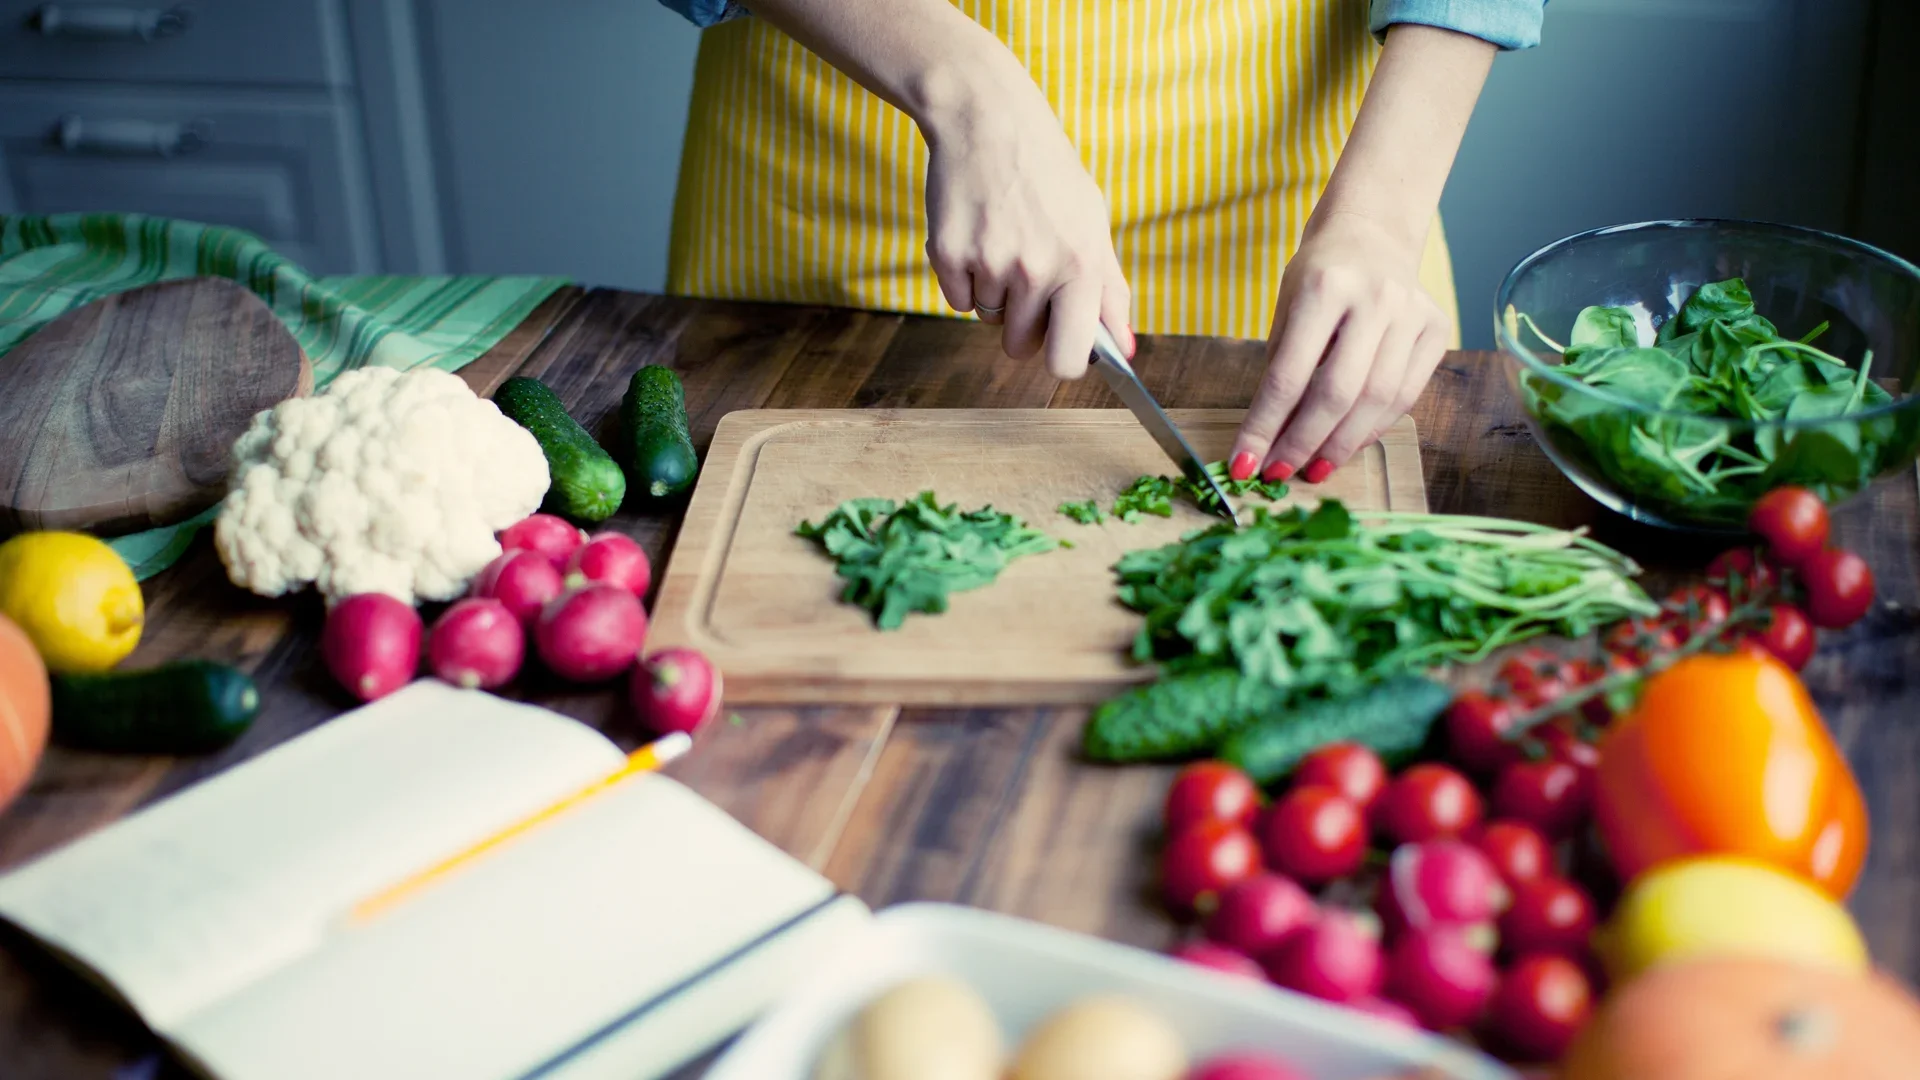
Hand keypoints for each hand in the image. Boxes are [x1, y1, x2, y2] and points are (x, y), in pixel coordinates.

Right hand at [920, 92, 1134, 377]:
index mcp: (1082, 265)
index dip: (1061, 361)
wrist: (988, 119)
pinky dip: (964, 279)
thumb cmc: (1048, 174)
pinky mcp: (947, 255)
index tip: (1057, 345)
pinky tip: (977, 235)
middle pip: (1019, 347)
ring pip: (988, 319)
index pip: (1067, 360)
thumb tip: (1124, 350)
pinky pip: (956, 300)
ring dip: (994, 294)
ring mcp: (989, 263)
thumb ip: (1110, 291)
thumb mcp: (1093, 223)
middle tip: (1026, 278)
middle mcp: (1035, 270)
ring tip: (1003, 241)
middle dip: (1023, 326)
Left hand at [1229, 211, 1451, 483]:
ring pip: (1378, 400)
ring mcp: (1412, 313)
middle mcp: (1375, 299)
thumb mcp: (1286, 308)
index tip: (1244, 463)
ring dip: (1342, 445)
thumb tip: (1267, 441)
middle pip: (1338, 392)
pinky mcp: (1436, 329)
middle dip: (1304, 443)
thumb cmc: (1319, 275)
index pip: (1288, 374)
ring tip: (1314, 469)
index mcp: (1325, 287)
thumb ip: (1281, 369)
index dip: (1264, 427)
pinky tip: (1348, 444)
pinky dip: (1374, 427)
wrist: (1372, 232)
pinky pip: (1407, 394)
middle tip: (1280, 474)